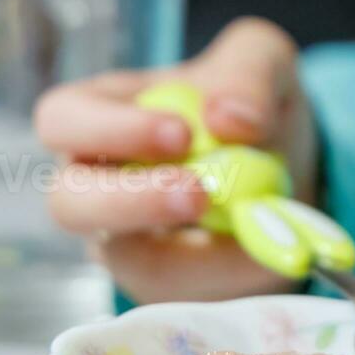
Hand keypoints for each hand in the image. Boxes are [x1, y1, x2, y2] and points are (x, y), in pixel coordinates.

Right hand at [33, 17, 314, 302]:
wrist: (292, 161)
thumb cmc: (249, 99)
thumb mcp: (262, 59)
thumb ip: (249, 73)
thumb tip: (229, 121)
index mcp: (100, 113)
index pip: (62, 120)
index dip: (108, 130)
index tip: (179, 133)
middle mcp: (95, 181)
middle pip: (68, 204)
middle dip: (129, 202)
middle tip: (198, 194)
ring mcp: (125, 239)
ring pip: (125, 262)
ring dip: (186, 253)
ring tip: (249, 226)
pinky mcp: (166, 283)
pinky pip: (181, 295)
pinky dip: (229, 275)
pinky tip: (270, 251)